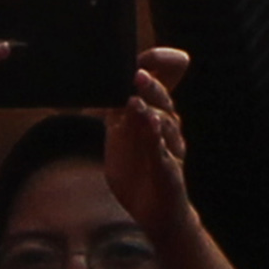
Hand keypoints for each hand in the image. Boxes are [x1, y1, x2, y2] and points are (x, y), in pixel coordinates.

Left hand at [107, 48, 197, 245]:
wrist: (154, 213)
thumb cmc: (139, 170)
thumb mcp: (122, 134)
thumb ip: (116, 108)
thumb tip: (100, 81)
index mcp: (153, 114)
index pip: (161, 81)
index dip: (158, 65)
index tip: (145, 56)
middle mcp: (166, 127)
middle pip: (162, 100)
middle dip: (152, 85)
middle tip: (138, 74)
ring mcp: (169, 149)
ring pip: (165, 124)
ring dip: (151, 110)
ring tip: (137, 100)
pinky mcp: (168, 172)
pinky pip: (163, 154)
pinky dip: (156, 140)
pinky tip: (150, 128)